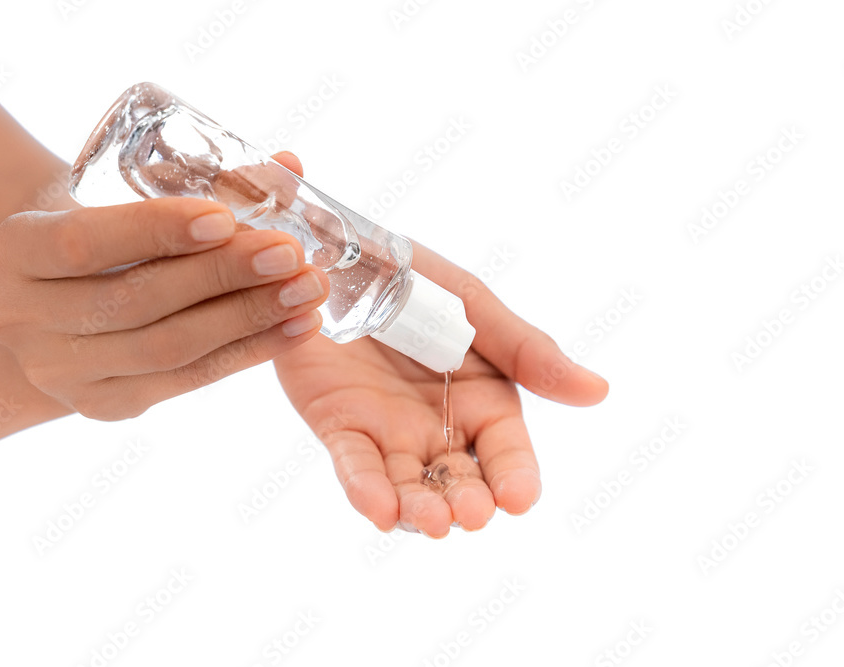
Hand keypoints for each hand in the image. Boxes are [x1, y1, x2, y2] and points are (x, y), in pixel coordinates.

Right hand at [0, 181, 329, 419]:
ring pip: (167, 349)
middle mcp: (22, 318)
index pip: (85, 243)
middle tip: (290, 255)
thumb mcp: (110, 200)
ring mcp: (60, 372)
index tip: (227, 218)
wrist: (47, 313)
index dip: (156, 231)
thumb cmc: (91, 240)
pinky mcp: (104, 405)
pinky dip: (246, 354)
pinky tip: (292, 330)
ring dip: (247, 320)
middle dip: (222, 277)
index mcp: (13, 250)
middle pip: (135, 301)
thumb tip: (290, 168)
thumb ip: (192, 180)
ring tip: (305, 293)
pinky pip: (185, 382)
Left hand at [272, 162, 607, 536]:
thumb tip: (599, 390)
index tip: (520, 499)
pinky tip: (379, 509)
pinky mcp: (340, 426)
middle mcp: (438, 426)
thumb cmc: (413, 277)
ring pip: (408, 485)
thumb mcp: (474, 307)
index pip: (507, 451)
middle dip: (466, 502)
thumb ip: (528, 353)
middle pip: (459, 480)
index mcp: (482, 400)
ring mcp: (387, 431)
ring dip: (420, 508)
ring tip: (430, 522)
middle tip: (470, 514)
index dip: (515, 477)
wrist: (339, 255)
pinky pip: (353, 464)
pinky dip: (365, 489)